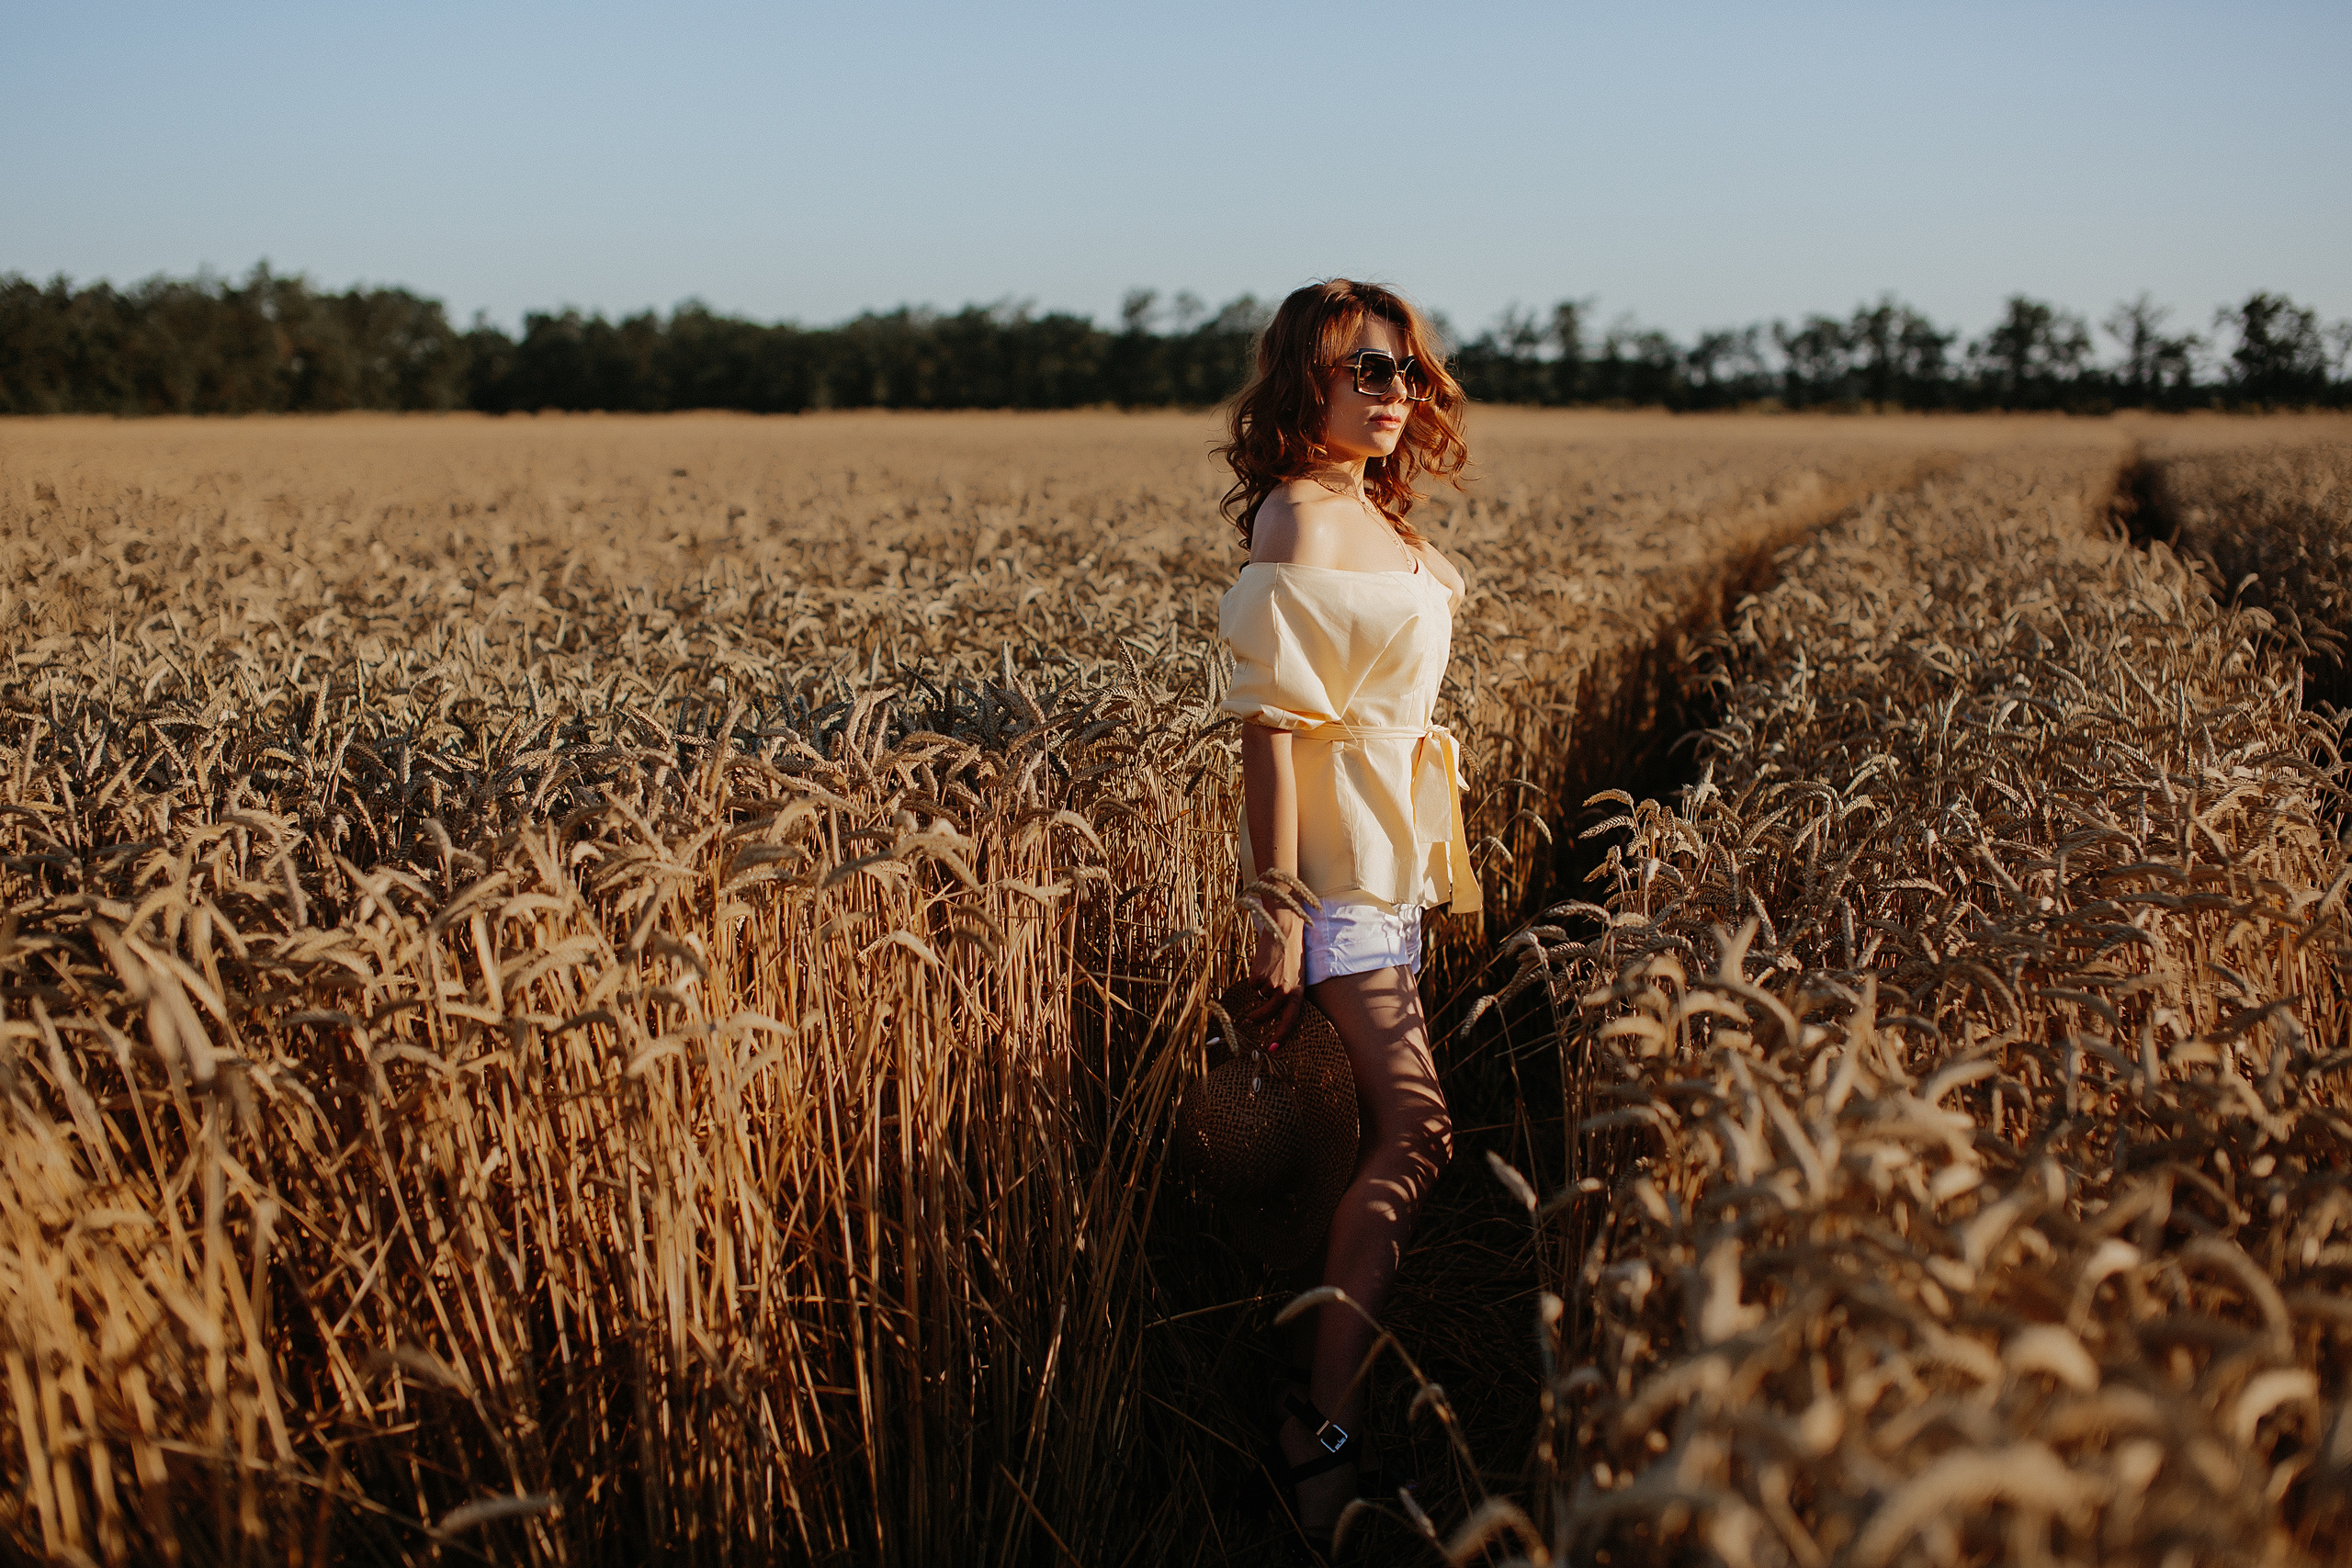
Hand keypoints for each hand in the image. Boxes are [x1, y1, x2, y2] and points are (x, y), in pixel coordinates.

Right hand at [1242, 909, 1305, 1044]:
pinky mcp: (1258, 976)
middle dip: (1257, 1018)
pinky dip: (1254, 977)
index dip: (1281, 1036)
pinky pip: (1252, 984)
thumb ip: (1288, 992)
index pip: (1290, 1021)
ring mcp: (1270, 984)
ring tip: (1269, 970)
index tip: (1272, 1049)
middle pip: (1267, 1013)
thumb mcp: (1297, 976)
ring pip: (1259, 995)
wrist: (1284, 930)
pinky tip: (1263, 964)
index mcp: (1298, 993)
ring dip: (1261, 986)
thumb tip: (1269, 1005)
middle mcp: (1285, 991)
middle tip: (1249, 1021)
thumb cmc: (1291, 953)